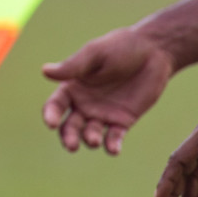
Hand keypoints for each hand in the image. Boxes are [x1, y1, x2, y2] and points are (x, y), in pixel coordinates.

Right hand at [41, 26, 176, 154]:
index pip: (56, 105)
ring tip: (94, 140)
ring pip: (90, 134)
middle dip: (68, 136)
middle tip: (71, 145)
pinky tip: (113, 149)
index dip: (50, 115)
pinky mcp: (123, 121)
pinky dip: (112, 146)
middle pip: (70, 125)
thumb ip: (73, 66)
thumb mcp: (94, 54)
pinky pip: (114, 137)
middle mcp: (84, 103)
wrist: (153, 51)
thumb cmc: (119, 47)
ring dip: (89, 139)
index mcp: (73, 86)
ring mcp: (103, 114)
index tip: (51, 123)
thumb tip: (44, 71)